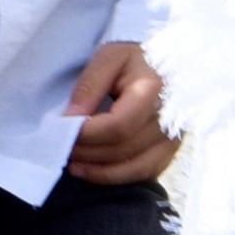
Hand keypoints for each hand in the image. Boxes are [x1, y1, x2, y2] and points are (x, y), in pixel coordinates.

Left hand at [62, 42, 177, 184]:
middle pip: (123, 149)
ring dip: (99, 171)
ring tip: (73, 166)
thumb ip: (89, 86)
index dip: (88, 134)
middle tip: (61, 149)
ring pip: (134, 168)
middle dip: (88, 153)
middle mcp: (168, 120)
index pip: (118, 126)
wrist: (167, 64)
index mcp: (153, 92)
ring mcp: (173, 139)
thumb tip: (71, 118)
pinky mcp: (171, 151)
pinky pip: (144, 173)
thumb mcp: (108, 58)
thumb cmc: (134, 58)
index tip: (62, 131)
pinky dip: (117, 177)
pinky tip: (94, 171)